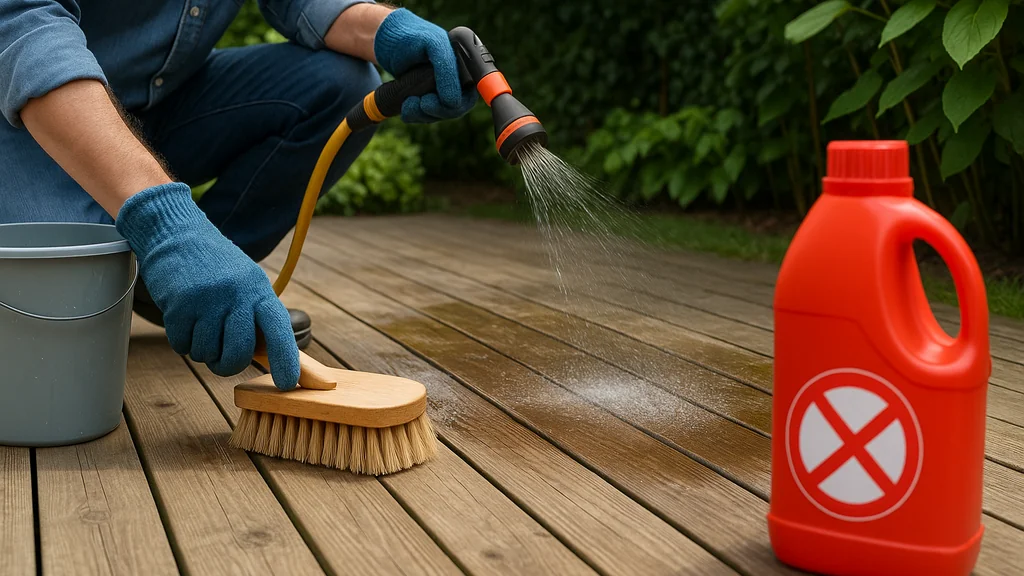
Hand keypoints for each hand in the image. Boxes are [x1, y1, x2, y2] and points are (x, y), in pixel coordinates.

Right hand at [115, 183, 300, 389]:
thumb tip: (269, 357)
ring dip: (202, 350)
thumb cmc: (216, 267)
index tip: (288, 384)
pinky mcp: (179, 306)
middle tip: (222, 359)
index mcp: (259, 290)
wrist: (177, 235)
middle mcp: (236, 295)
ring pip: (207, 353)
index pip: (278, 329)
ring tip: (201, 325)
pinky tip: (185, 321)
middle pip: (238, 353)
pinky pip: (182, 346)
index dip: (286, 359)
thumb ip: (258, 316)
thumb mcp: (247, 282)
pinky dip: (182, 342)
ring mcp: (207, 301)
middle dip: (228, 365)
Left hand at [373, 8, 476, 122]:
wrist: (387, 40)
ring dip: (424, 114)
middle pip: (456, 109)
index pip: (470, 95)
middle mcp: (455, 81)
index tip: (444, 103)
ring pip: (439, 115)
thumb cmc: (413, 36)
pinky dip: (416, 115)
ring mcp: (440, 91)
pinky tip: (406, 105)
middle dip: (438, 110)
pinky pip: (426, 116)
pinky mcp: (425, 98)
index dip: (460, 104)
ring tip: (409, 101)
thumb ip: (447, 70)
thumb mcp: (434, 45)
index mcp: (464, 68)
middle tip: (422, 102)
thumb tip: (453, 102)